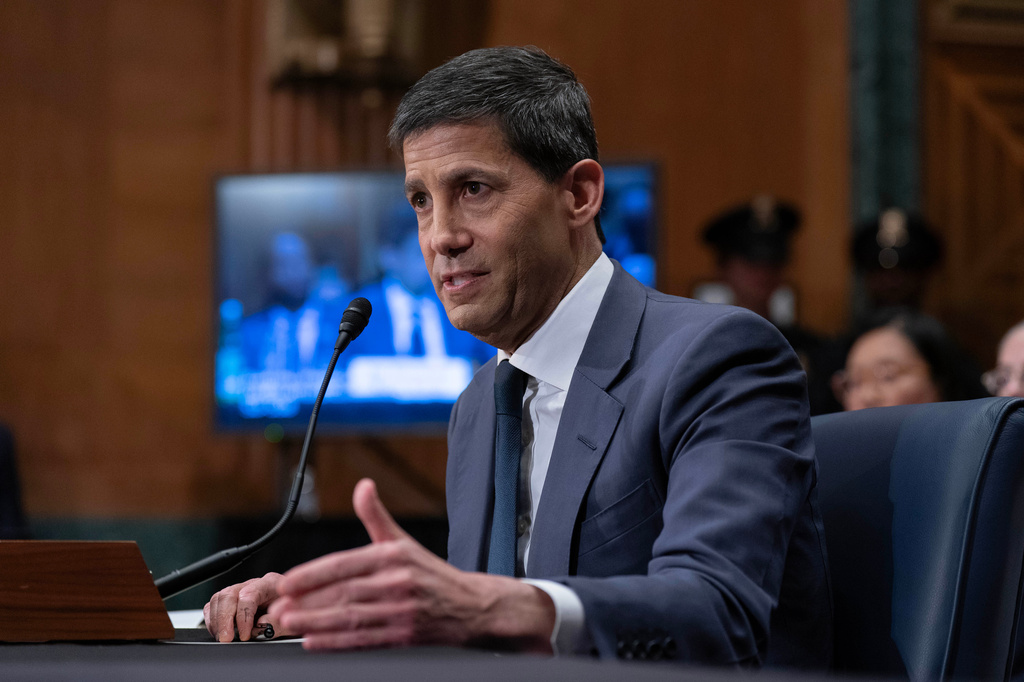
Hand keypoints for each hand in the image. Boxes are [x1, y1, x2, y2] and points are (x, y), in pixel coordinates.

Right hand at [204, 572, 288, 641]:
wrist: (298, 613)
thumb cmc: (296, 614)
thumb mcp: (294, 620)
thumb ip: (277, 623)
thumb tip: (258, 626)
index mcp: (271, 584)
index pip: (249, 595)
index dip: (243, 617)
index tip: (244, 635)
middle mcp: (254, 584)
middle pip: (229, 595)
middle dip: (224, 620)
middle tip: (227, 639)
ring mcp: (242, 590)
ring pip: (219, 598)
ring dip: (217, 621)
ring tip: (224, 638)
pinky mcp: (233, 600)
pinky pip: (214, 605)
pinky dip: (213, 620)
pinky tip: (220, 632)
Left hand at [268, 478, 556, 651]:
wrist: (471, 607)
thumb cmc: (431, 574)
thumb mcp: (403, 541)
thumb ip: (376, 516)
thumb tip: (363, 486)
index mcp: (393, 556)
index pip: (345, 564)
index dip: (313, 574)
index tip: (287, 581)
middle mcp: (397, 582)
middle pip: (344, 593)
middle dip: (307, 601)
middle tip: (277, 607)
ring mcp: (401, 611)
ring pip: (351, 618)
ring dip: (316, 622)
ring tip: (289, 623)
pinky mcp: (405, 636)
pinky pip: (365, 640)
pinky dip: (337, 643)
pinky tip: (314, 641)